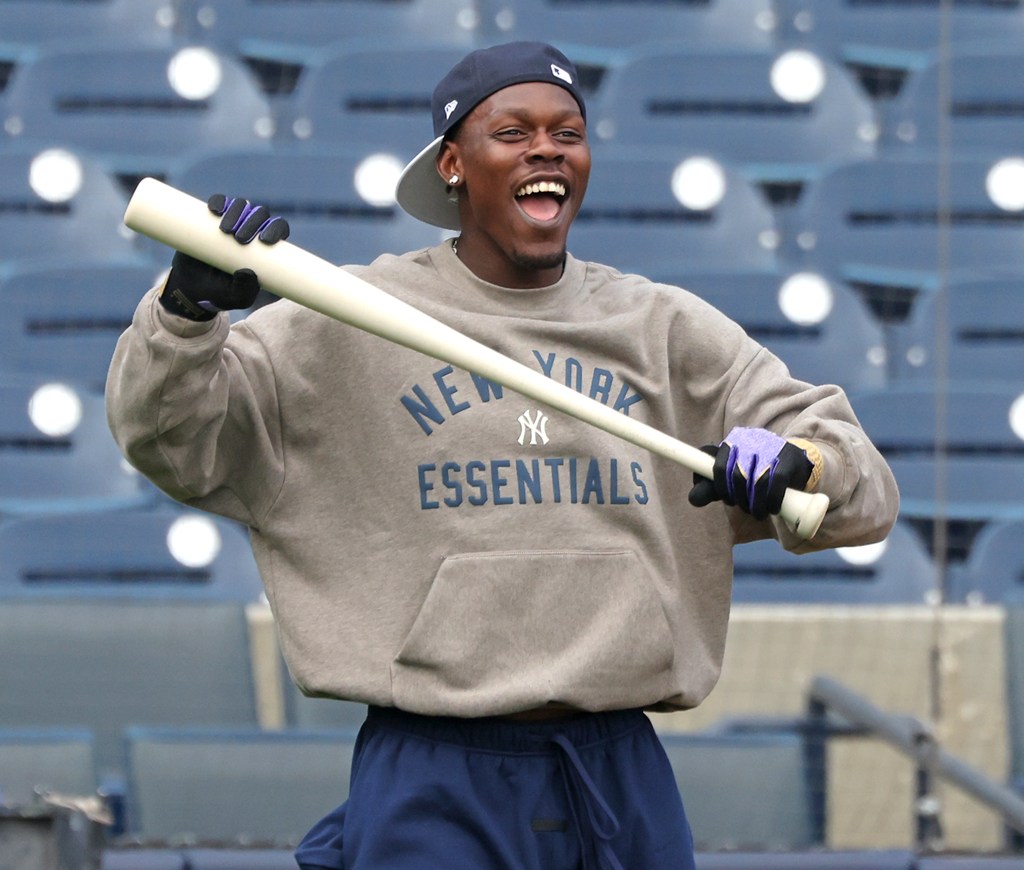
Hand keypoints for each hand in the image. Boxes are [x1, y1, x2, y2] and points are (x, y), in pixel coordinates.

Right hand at [158, 194, 289, 320]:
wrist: (191, 289)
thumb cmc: (221, 294)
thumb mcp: (236, 298)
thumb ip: (245, 290)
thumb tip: (249, 272)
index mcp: (264, 247)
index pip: (278, 229)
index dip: (276, 229)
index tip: (265, 241)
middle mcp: (250, 230)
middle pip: (261, 215)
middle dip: (254, 223)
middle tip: (240, 240)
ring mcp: (231, 221)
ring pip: (242, 206)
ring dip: (237, 212)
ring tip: (225, 231)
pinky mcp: (211, 218)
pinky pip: (219, 202)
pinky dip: (219, 202)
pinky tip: (215, 209)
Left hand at [688, 427, 816, 520]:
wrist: (793, 463)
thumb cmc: (754, 473)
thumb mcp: (728, 479)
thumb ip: (709, 488)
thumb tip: (693, 500)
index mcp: (730, 442)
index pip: (716, 465)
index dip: (720, 487)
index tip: (728, 499)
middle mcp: (748, 440)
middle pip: (736, 475)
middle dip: (739, 498)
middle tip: (745, 508)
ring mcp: (768, 447)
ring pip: (755, 481)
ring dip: (755, 504)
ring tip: (758, 513)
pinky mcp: (787, 458)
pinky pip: (775, 483)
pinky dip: (771, 501)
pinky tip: (772, 508)